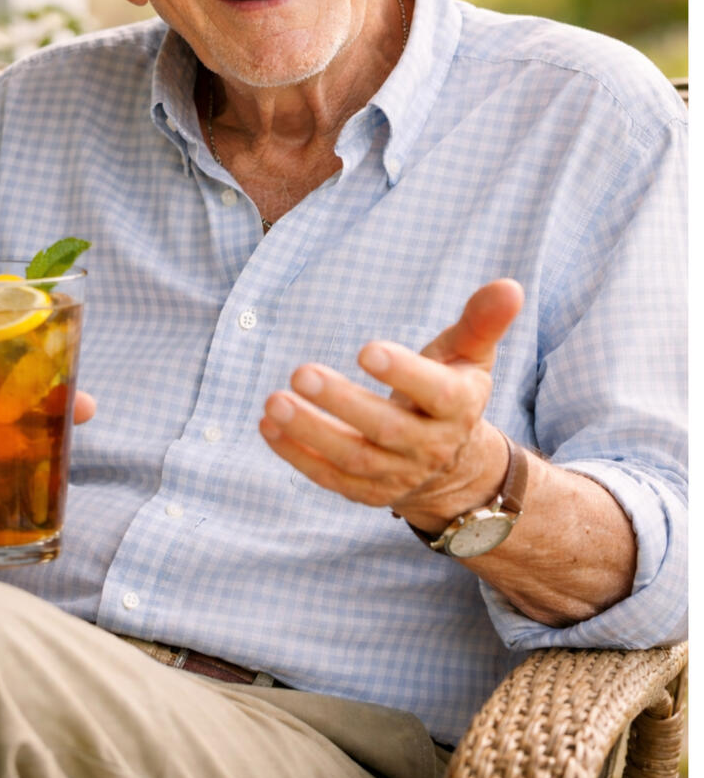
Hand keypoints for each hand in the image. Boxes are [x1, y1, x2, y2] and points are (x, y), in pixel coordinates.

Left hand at [259, 279, 523, 522]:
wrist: (452, 465)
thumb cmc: (451, 388)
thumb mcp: (469, 354)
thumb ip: (482, 321)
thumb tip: (509, 285)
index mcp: (459, 408)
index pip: (436, 395)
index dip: (403, 373)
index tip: (365, 348)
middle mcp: (430, 447)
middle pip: (385, 429)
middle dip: (341, 402)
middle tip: (300, 371)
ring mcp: (397, 475)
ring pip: (352, 458)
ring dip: (309, 431)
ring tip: (273, 402)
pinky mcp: (367, 492)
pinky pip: (329, 478)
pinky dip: (296, 454)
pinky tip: (267, 425)